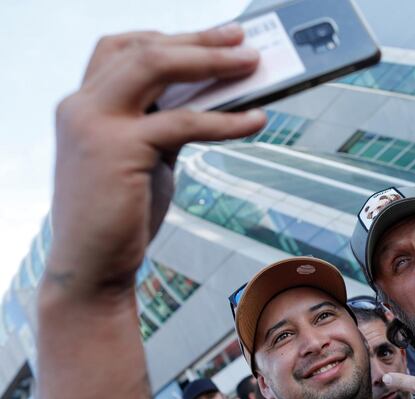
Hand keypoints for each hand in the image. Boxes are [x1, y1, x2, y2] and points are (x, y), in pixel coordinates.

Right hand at [46, 25, 265, 300]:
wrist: (93, 267)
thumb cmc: (121, 215)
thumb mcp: (143, 158)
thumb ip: (164, 124)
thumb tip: (213, 99)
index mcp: (84, 105)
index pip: (123, 49)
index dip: (170, 37)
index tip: (213, 37)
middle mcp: (81, 106)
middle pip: (143, 48)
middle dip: (198, 40)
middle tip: (241, 39)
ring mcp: (94, 123)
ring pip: (156, 67)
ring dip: (211, 62)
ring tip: (251, 65)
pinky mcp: (118, 149)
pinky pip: (183, 121)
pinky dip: (225, 119)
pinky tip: (256, 121)